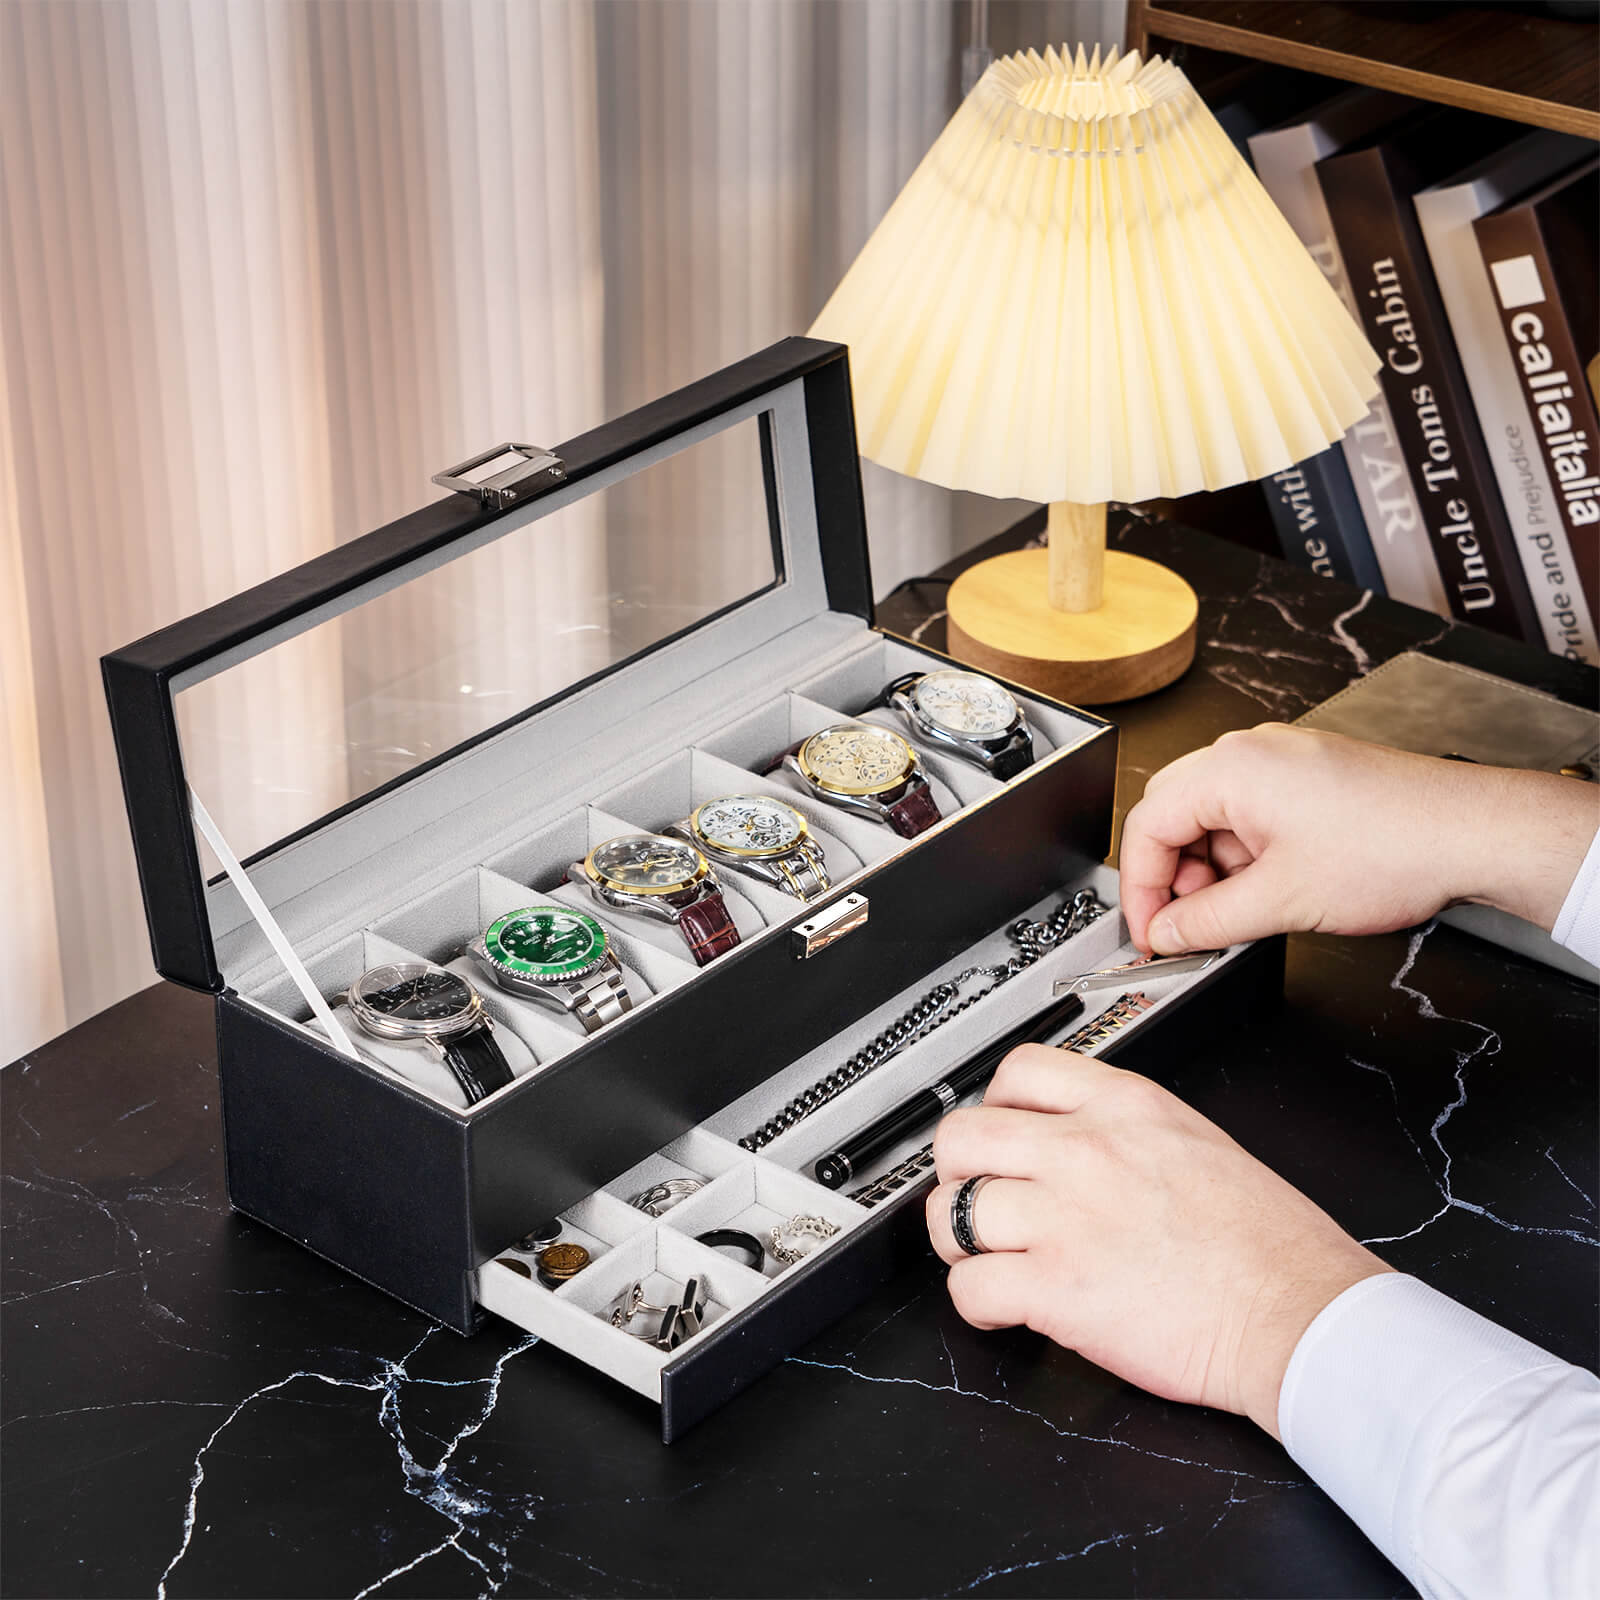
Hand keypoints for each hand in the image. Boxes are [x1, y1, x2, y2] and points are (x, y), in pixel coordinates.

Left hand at [926, 1046, 1388, 1436]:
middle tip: (977, 1198)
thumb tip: (1075, 1138)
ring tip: (986, 1258)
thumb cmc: (1270, 1243)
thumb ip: (1128, 1131)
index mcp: (1124, 1106)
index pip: (1018, 1069)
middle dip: (957, 1172)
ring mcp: (1065, 1216)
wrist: (1299, 1314)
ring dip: (959, 1241)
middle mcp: (1085, 1150)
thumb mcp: (1197, 1141)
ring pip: (952, 1211)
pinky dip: (975, 1303)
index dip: (994, 1104)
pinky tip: (1003, 1306)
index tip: (999, 1133)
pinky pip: (970, 1287)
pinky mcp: (1056, 1287)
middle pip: (963, 1135)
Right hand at [1119, 724, 1597, 954]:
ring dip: (1213, 869)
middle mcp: (1250, 753)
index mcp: (1230, 769)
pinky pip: (1250, 813)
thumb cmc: (1396, 848)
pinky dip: (1245, 855)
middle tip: (1187, 924)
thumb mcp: (1281, 902)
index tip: (1150, 930)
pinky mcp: (1309, 775)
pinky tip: (1270, 889)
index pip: (1148, 826)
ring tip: (1241, 912)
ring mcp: (1282, 760)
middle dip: (1174, 877)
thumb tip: (1168, 933)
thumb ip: (1207, 922)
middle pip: (1173, 815)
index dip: (1140, 888)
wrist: (1475, 834)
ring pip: (1212, 817)